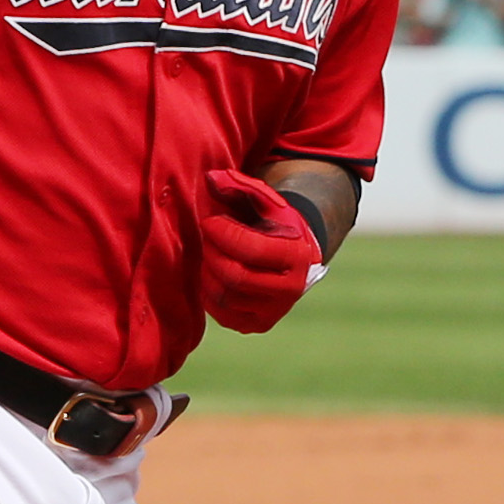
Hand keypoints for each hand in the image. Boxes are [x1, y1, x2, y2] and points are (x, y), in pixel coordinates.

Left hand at [197, 169, 324, 334]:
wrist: (291, 258)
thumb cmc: (274, 224)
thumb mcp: (264, 201)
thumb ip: (239, 186)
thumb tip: (209, 178)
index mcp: (297, 257)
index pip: (252, 249)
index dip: (223, 233)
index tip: (209, 220)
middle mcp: (290, 290)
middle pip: (235, 276)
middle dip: (213, 252)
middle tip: (206, 236)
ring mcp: (273, 312)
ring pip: (224, 295)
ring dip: (208, 270)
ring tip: (210, 251)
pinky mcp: (255, 324)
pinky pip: (220, 312)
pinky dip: (208, 290)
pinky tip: (212, 271)